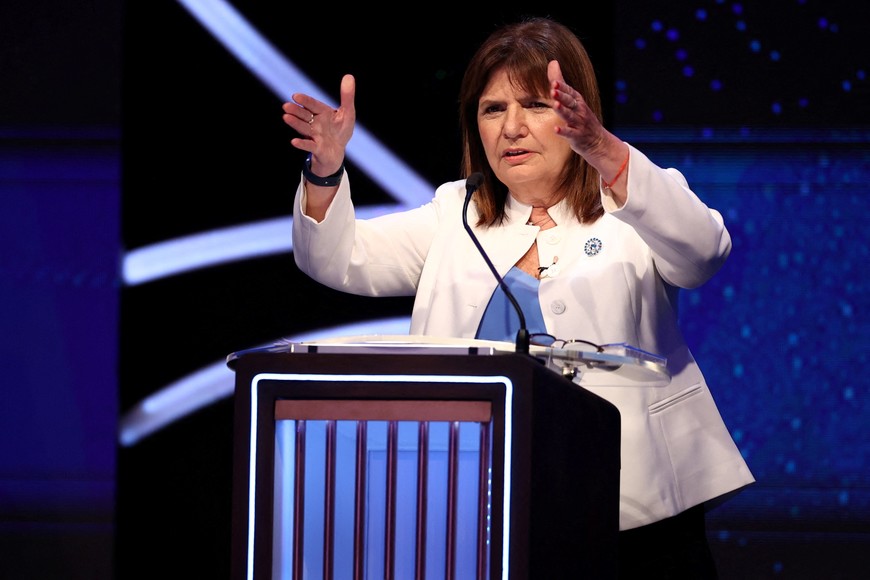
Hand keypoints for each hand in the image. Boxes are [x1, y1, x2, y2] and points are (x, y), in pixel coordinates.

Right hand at [282, 74, 355, 176]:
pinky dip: (302, 144)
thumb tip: (349, 76)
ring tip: (286, 117)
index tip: (295, 96)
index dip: (305, 101)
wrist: (337, 152)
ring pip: (304, 128)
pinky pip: (309, 145)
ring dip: (295, 123)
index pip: (313, 105)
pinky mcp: (316, 148)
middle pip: (305, 116)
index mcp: (322, 113)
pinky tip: (294, 141)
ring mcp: (314, 136)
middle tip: (285, 106)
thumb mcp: (348, 113)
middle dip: (296, 111)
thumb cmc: (341, 131)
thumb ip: (347, 96)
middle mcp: (315, 123)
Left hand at [548, 60, 628, 200]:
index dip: (562, 87)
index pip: (570, 92)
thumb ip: (561, 83)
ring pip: (570, 116)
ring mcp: (579, 123)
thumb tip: (553, 62)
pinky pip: (570, 133)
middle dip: (562, 95)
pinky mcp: (577, 136)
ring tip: (555, 104)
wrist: (598, 141)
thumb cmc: (581, 118)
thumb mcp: (573, 99)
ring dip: (562, 110)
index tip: (554, 81)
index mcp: (578, 101)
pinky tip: (555, 129)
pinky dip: (563, 131)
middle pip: (570, 102)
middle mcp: (580, 110)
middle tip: (553, 90)